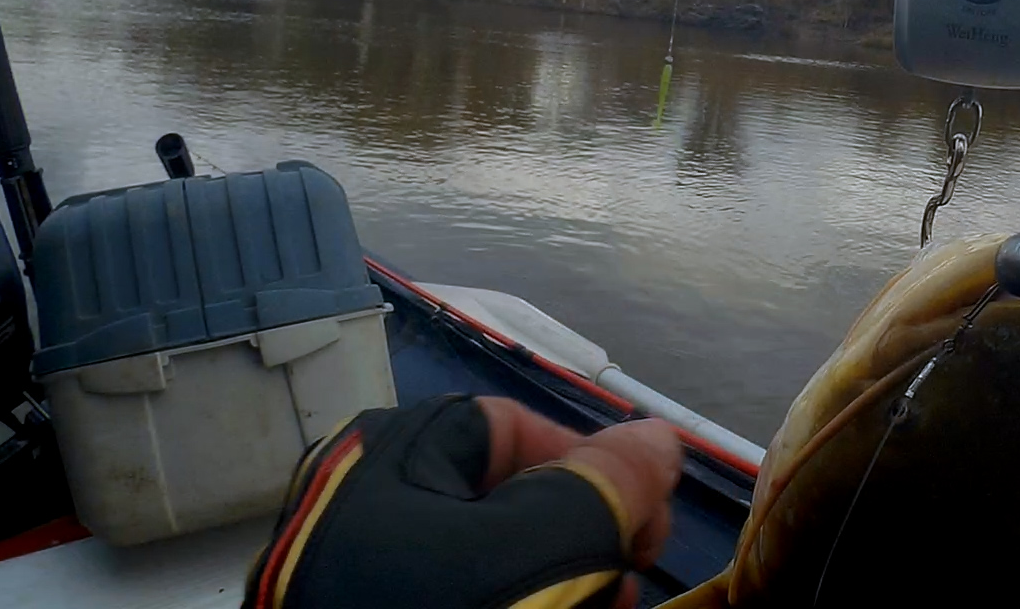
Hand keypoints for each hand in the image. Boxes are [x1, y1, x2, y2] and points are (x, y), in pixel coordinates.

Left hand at [246, 395, 685, 608]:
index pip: (507, 428)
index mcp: (382, 466)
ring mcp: (368, 586)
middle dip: (586, 533)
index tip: (642, 515)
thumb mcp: (547, 544)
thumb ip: (610, 482)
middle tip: (632, 571)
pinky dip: (525, 606)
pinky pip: (462, 599)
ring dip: (569, 579)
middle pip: (506, 499)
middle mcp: (364, 518)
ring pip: (491, 560)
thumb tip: (655, 440)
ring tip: (611, 608)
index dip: (590, 460)